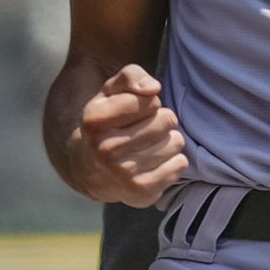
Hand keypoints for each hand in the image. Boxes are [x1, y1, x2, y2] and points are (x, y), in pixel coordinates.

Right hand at [78, 64, 187, 206]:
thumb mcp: (112, 90)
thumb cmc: (108, 120)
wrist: (90, 167)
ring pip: (175, 142)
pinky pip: (179, 165)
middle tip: (146, 128)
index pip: (150, 100)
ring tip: (150, 144)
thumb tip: (153, 89)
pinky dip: (174, 160)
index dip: (149, 102)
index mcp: (95, 120)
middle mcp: (105, 150)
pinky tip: (156, 161)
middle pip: (166, 120)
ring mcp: (123, 175)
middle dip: (162, 119)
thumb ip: (131, 76)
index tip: (135, 111)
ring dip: (168, 140)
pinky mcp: (141, 193)